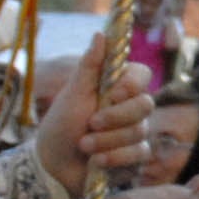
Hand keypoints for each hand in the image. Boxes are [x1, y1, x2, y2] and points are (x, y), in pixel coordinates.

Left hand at [32, 45, 153, 194]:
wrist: (53, 164)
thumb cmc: (61, 124)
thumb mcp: (73, 93)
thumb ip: (90, 66)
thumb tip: (101, 34)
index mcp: (117, 86)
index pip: (143, 74)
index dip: (132, 84)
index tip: (112, 94)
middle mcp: (131, 106)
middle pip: (145, 105)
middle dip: (115, 117)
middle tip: (90, 123)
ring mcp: (135, 131)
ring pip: (139, 131)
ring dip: (107, 140)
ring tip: (84, 145)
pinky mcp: (135, 154)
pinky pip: (139, 153)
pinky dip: (115, 157)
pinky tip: (96, 160)